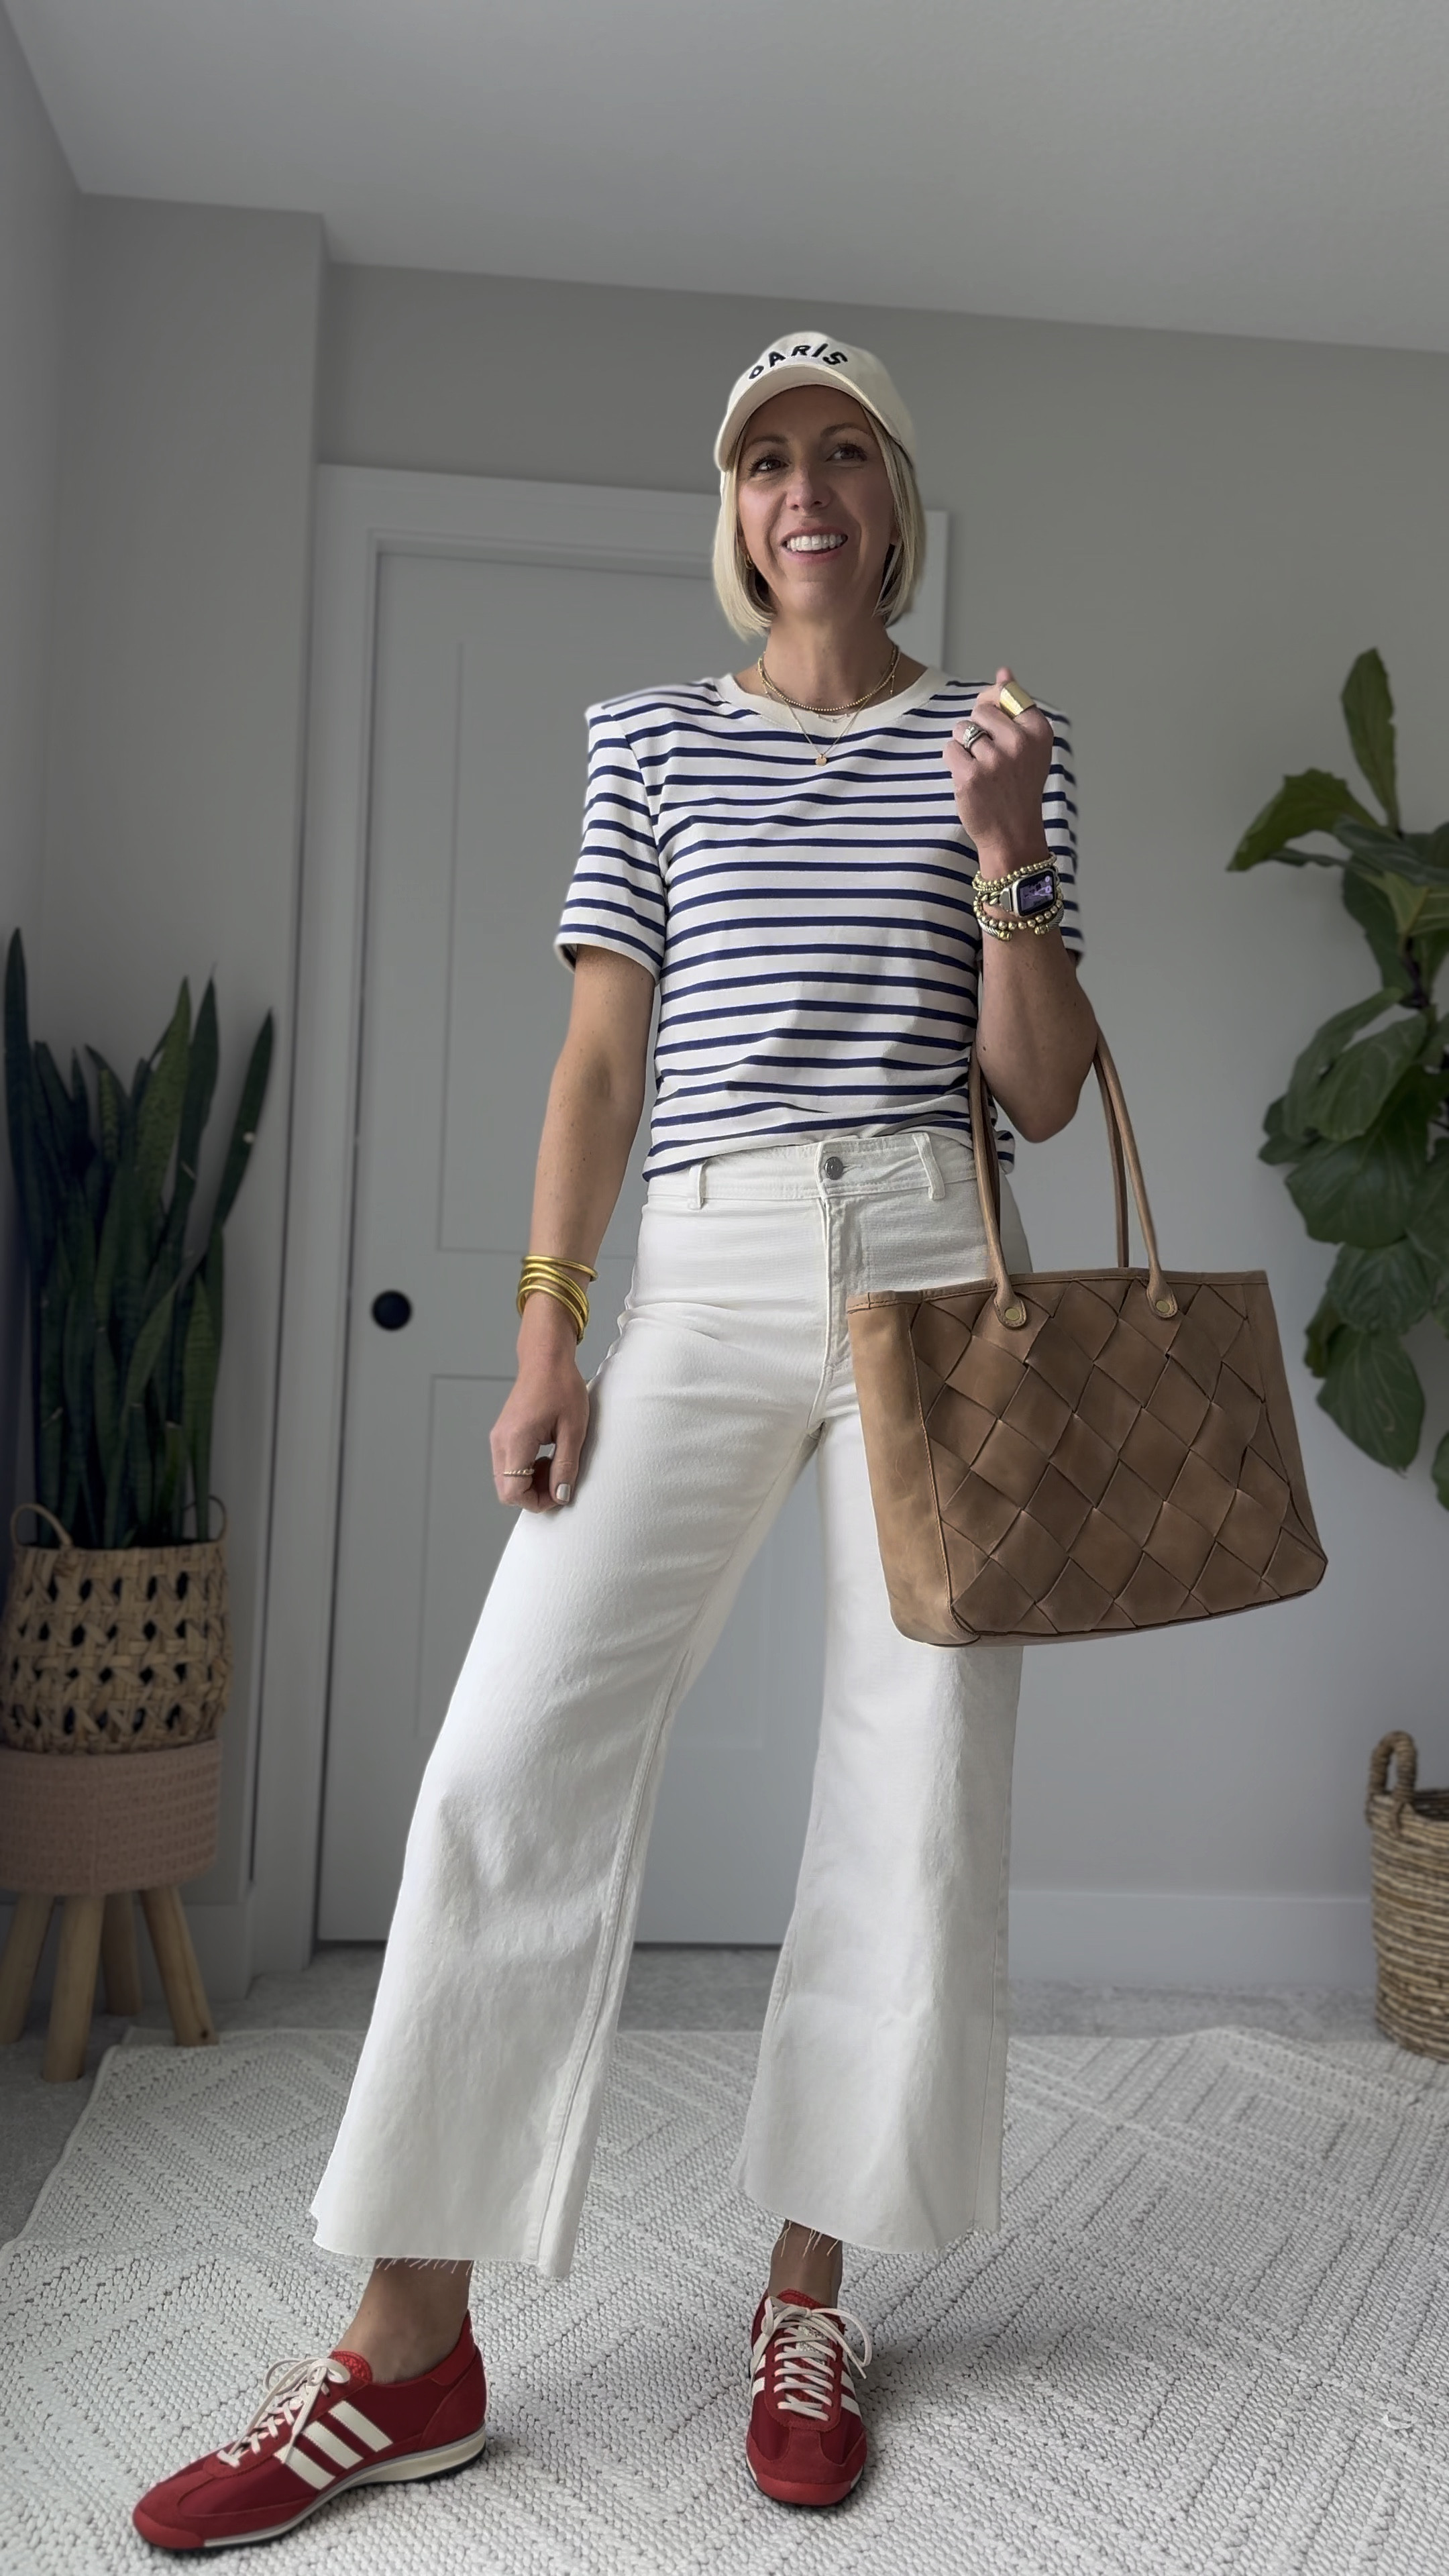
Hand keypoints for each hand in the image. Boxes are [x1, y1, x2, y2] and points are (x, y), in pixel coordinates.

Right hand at [490, 1294, 589, 1509]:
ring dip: (530, 1483)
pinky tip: (546, 1457)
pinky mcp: (502, 1435)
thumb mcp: (573, 1430)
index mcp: (516, 1440)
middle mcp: (500, 1442)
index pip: (513, 1492)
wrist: (545, 1359)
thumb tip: (561, 1496)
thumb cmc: (562, 1387)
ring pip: (506, 1481)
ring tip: (555, 1465)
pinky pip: (508, 1467)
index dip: (537, 1502)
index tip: (560, 1492)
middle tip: (559, 1480)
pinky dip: (526, 1471)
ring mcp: (498, 1438)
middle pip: (506, 1491)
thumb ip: (566, 1466)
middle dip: (533, 1495)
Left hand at [943, 667, 1053, 873]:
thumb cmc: (1019, 788)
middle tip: (991, 758)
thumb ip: (1016, 707)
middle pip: (980, 711)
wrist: (1013, 834)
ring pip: (961, 730)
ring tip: (981, 770)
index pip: (1006, 694)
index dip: (995, 709)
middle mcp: (1019, 742)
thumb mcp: (1029, 745)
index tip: (1001, 733)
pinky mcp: (970, 776)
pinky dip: (954, 762)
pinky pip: (949, 749)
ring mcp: (994, 760)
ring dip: (964, 747)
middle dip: (978, 730)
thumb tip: (1004, 671)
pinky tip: (969, 779)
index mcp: (1038, 730)